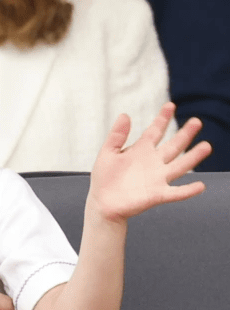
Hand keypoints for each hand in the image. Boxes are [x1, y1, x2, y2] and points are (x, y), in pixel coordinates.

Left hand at [88, 102, 211, 222]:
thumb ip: (117, 135)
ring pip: (180, 166)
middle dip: (184, 134)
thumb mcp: (107, 153)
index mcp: (140, 151)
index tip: (170, 105)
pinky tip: (200, 186)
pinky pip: (176, 193)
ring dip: (193, 157)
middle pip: (173, 146)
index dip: (162, 119)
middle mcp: (153, 163)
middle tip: (196, 121)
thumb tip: (125, 115)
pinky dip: (188, 190)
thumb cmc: (104, 179)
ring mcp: (157, 178)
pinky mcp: (157, 195)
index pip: (155, 131)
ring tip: (206, 146)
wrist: (103, 203)